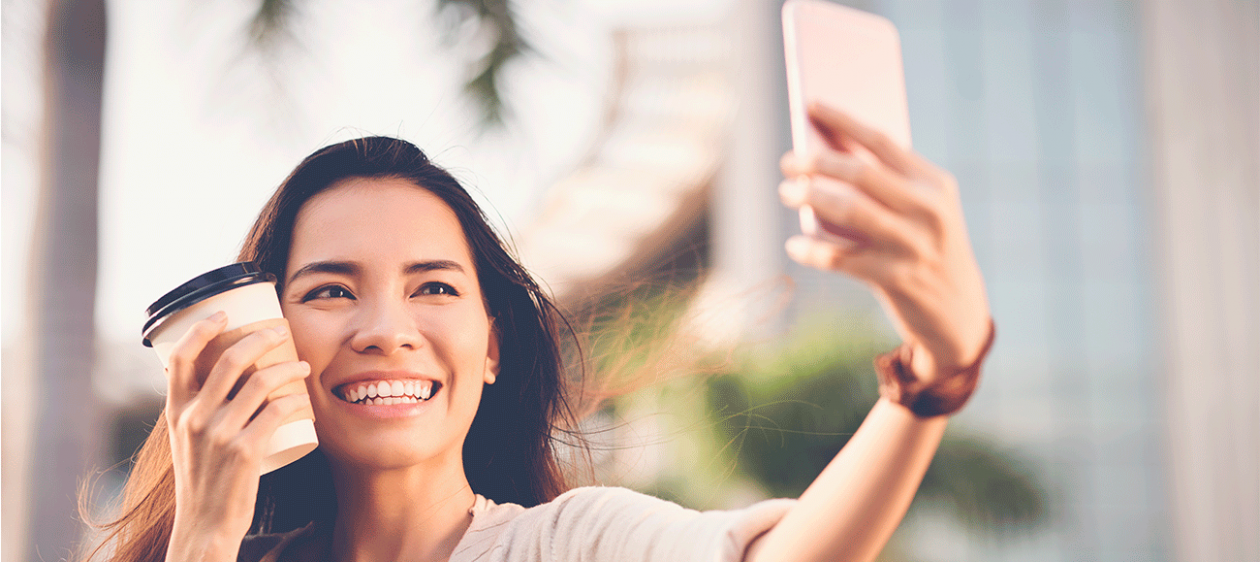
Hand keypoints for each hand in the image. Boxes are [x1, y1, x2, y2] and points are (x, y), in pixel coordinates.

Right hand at [163, 311, 310, 560]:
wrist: (204, 524)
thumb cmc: (202, 481)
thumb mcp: (187, 441)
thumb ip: (200, 411)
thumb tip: (226, 380)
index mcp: (176, 412)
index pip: (180, 358)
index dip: (200, 329)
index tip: (223, 313)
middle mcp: (194, 418)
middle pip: (230, 360)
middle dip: (261, 338)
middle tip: (281, 333)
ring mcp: (219, 434)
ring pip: (260, 382)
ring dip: (289, 368)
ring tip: (304, 367)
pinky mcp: (245, 450)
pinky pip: (278, 410)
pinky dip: (297, 399)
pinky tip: (307, 398)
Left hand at [779, 103, 990, 381]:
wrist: (958, 312)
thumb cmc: (925, 247)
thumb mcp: (920, 210)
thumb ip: (884, 181)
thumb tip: (825, 145)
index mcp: (935, 183)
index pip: (882, 142)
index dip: (843, 120)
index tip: (810, 105)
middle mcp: (927, 210)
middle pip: (860, 174)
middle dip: (816, 163)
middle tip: (788, 162)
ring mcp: (912, 245)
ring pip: (848, 211)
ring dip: (809, 198)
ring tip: (787, 192)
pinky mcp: (895, 278)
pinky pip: (841, 258)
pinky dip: (813, 249)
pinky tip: (794, 243)